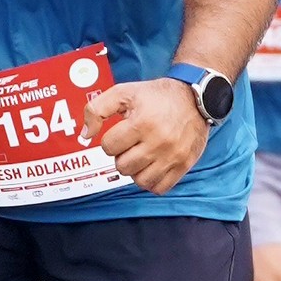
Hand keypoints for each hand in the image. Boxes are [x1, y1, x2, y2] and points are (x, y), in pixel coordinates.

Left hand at [83, 76, 208, 193]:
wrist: (195, 97)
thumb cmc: (157, 96)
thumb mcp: (123, 92)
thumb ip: (97, 109)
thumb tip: (85, 135)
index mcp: (142, 123)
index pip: (109, 147)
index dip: (110, 140)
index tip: (120, 133)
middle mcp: (159, 142)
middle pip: (123, 166)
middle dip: (121, 156)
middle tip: (130, 145)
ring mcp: (173, 155)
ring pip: (140, 181)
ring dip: (135, 170)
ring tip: (140, 156)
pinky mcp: (184, 164)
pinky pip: (160, 188)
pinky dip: (152, 181)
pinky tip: (151, 167)